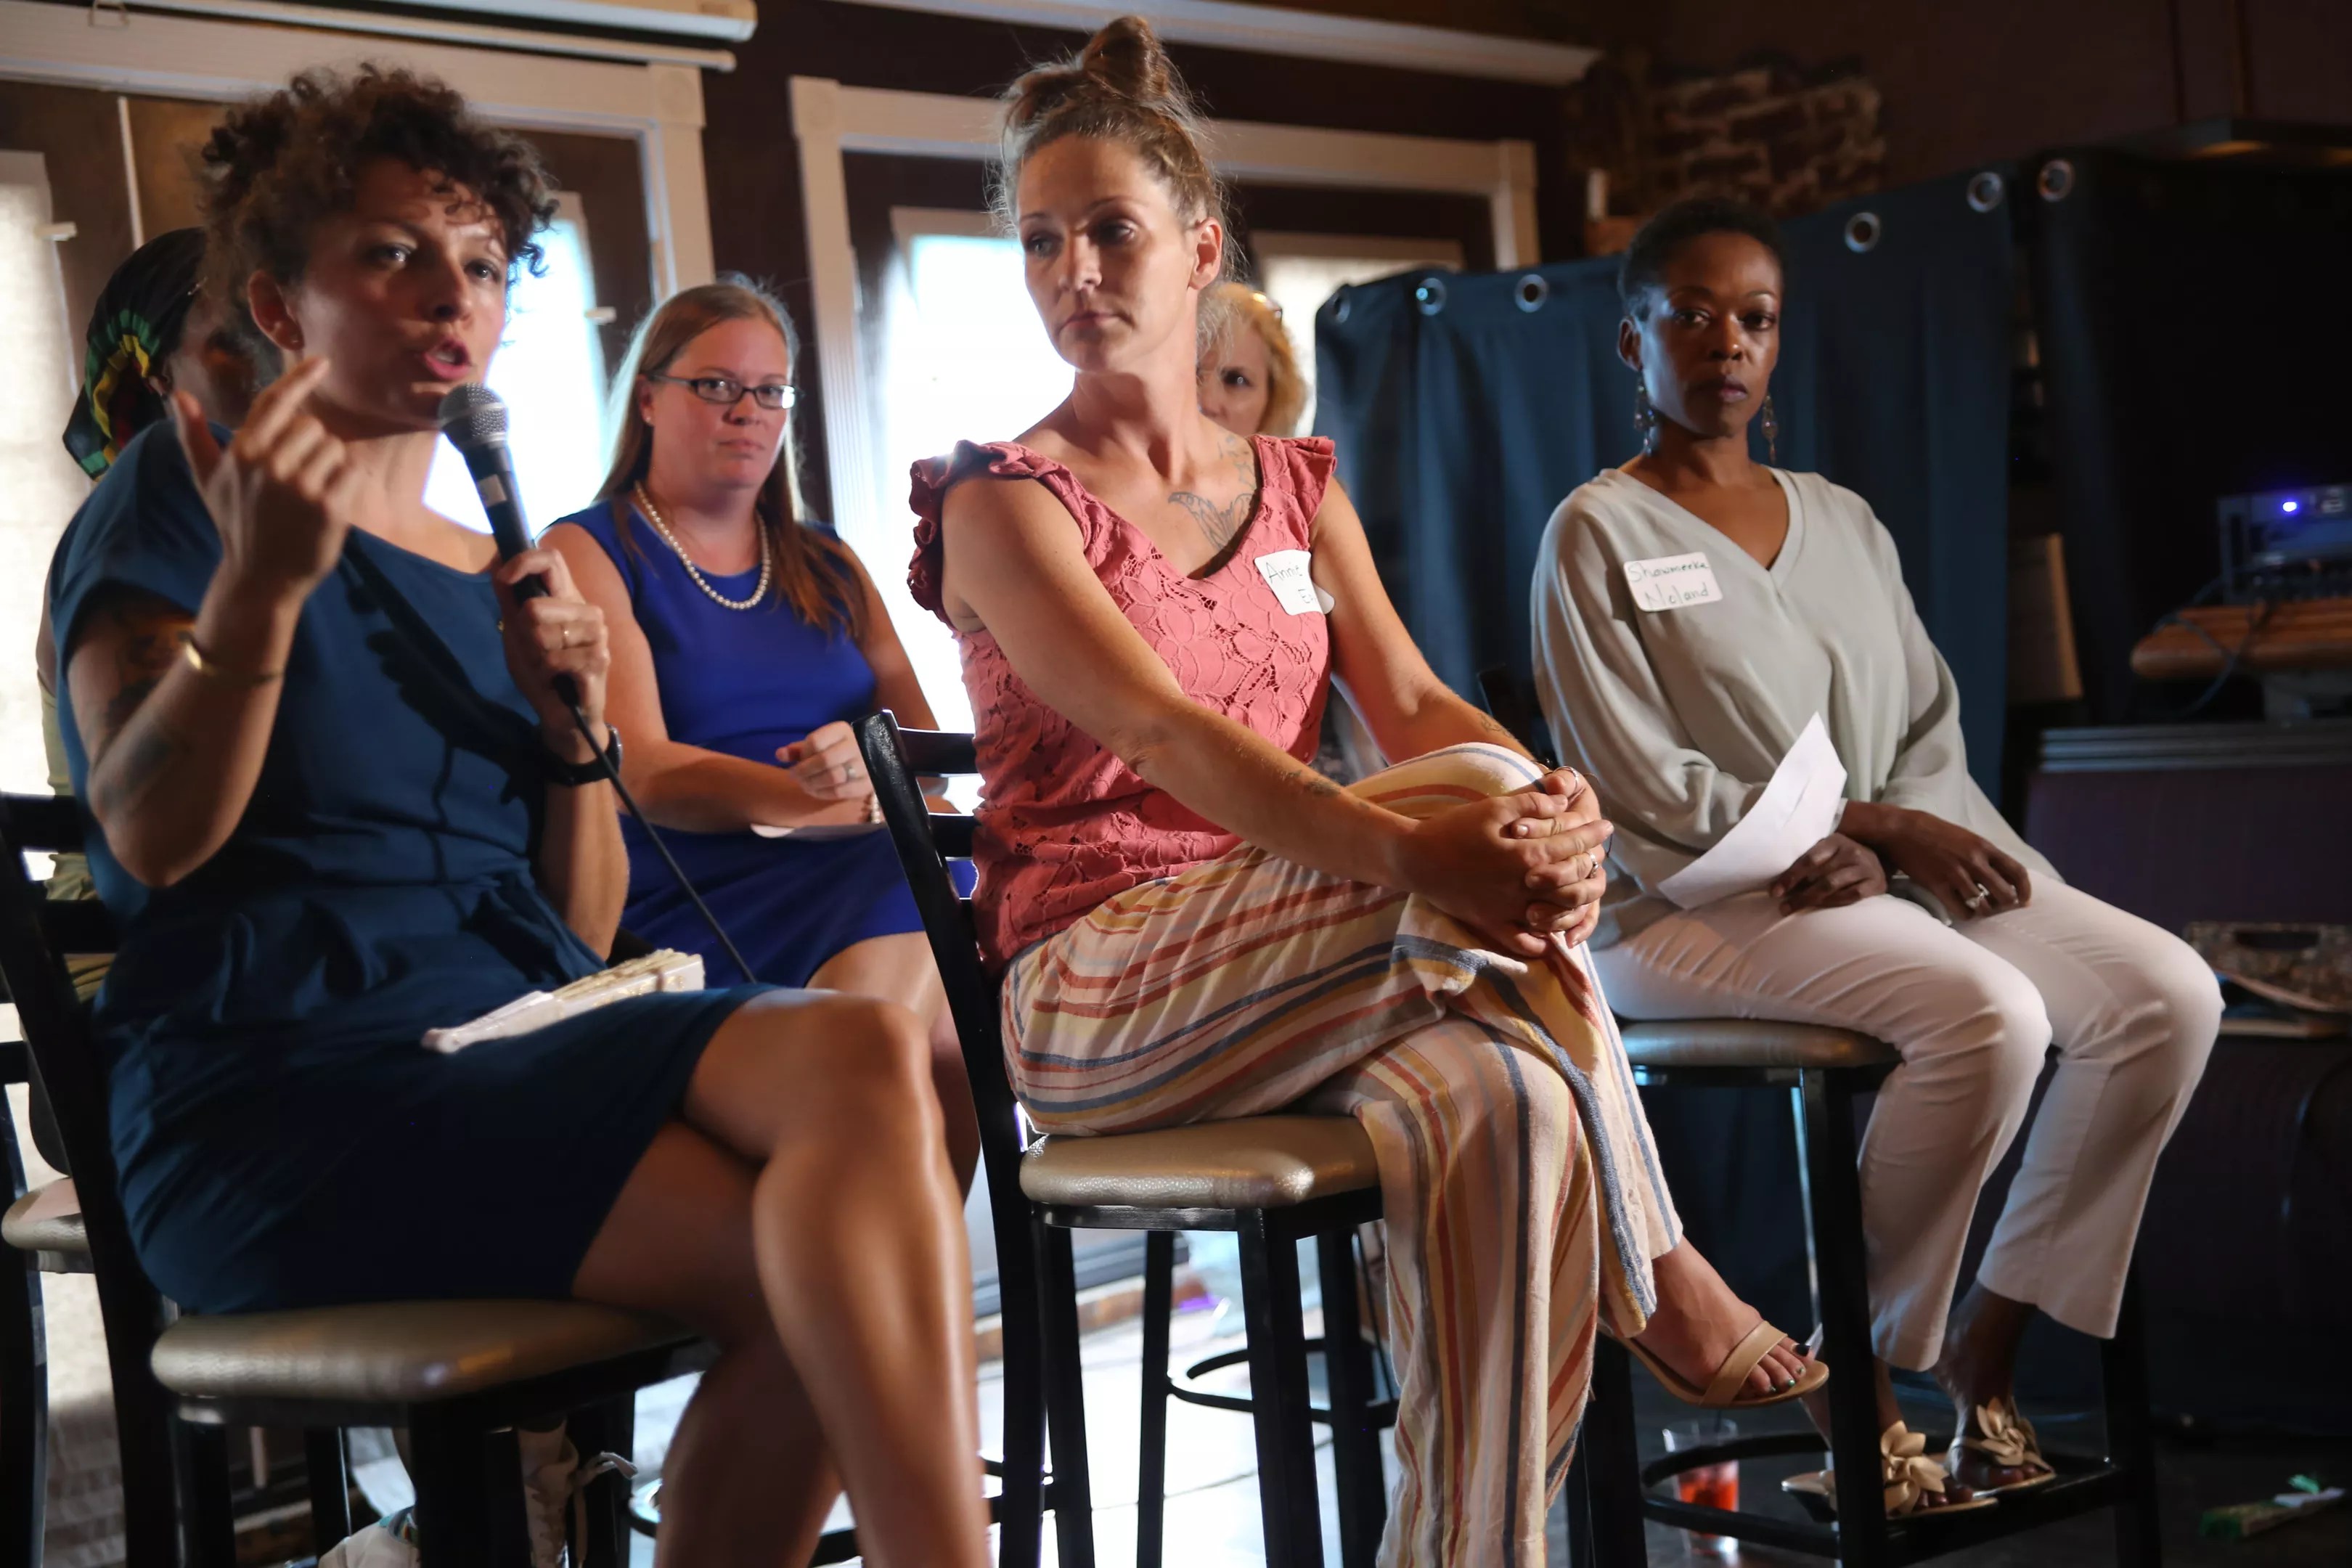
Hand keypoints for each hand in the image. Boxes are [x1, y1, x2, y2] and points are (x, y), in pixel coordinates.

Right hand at [173, 359, 359, 603]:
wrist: (261, 577)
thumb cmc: (236, 523)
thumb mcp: (208, 480)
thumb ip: (194, 436)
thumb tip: (178, 395)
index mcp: (242, 451)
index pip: (275, 401)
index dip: (301, 378)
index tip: (323, 362)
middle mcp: (269, 464)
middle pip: (313, 426)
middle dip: (312, 448)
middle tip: (296, 481)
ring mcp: (299, 485)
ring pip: (335, 448)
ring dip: (330, 468)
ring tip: (309, 496)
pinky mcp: (328, 507)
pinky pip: (352, 472)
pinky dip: (348, 485)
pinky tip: (329, 507)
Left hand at [493, 547, 609, 756]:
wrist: (564, 716)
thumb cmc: (543, 671)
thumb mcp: (516, 632)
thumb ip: (509, 599)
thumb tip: (498, 560)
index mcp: (567, 598)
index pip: (551, 559)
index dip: (524, 562)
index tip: (506, 578)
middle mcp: (587, 610)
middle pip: (536, 606)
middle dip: (524, 635)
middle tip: (537, 653)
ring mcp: (597, 635)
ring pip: (543, 634)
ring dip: (537, 657)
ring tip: (549, 667)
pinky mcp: (599, 660)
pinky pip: (556, 660)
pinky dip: (548, 674)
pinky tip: (559, 681)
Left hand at [776, 720, 871, 804]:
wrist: (869, 760)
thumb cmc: (836, 750)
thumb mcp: (818, 744)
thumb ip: (798, 749)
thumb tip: (779, 754)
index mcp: (842, 730)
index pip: (816, 741)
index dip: (803, 754)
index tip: (797, 761)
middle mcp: (856, 745)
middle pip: (824, 760)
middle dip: (804, 771)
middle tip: (795, 777)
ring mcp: (865, 765)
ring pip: (833, 777)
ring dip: (813, 784)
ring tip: (804, 785)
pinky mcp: (867, 783)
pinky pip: (841, 792)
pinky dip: (824, 794)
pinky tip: (816, 792)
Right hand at [1391, 788, 1612, 957]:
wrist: (1416, 858)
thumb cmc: (1454, 828)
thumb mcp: (1494, 807)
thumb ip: (1532, 804)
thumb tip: (1562, 802)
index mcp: (1525, 856)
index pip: (1572, 846)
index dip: (1592, 834)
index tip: (1607, 827)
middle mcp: (1522, 887)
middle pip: (1571, 881)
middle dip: (1590, 866)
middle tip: (1599, 857)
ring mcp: (1507, 910)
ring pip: (1555, 914)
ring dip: (1575, 904)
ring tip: (1582, 891)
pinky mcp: (1491, 924)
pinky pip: (1523, 942)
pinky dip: (1541, 942)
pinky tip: (1550, 935)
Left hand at [1770, 832, 1886, 913]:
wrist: (1880, 863)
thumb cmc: (1845, 860)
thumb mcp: (1829, 852)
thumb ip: (1810, 861)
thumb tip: (1780, 882)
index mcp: (1835, 841)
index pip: (1809, 859)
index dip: (1790, 876)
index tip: (1775, 891)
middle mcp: (1851, 852)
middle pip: (1819, 875)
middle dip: (1798, 892)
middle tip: (1783, 906)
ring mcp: (1864, 867)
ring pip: (1832, 886)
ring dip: (1811, 900)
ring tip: (1793, 909)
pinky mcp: (1875, 883)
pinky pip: (1849, 896)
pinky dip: (1832, 903)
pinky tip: (1819, 909)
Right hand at [1843, 803, 2029, 920]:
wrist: (1901, 829)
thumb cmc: (1933, 831)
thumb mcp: (1965, 836)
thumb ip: (1983, 853)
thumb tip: (1999, 875)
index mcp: (1984, 846)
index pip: (2017, 872)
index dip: (2025, 890)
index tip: (2023, 900)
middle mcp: (1974, 861)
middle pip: (2005, 894)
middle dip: (2005, 904)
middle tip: (1998, 906)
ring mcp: (1956, 874)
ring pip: (1984, 906)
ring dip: (1984, 911)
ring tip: (1979, 908)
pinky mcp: (1938, 885)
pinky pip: (1961, 910)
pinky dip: (1966, 915)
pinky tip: (1963, 910)